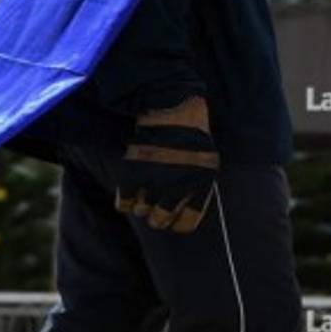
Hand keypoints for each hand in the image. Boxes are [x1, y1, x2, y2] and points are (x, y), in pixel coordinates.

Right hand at [115, 96, 219, 233]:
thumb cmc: (189, 131)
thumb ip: (196, 186)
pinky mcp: (133, 173)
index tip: (170, 218)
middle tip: (151, 208)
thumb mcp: (206, 162)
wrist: (169, 108)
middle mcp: (177, 189)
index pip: (185, 223)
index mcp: (198, 188)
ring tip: (140, 196)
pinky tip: (126, 195)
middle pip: (160, 220)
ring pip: (142, 212)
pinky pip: (125, 202)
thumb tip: (183, 209)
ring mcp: (153, 182)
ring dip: (140, 206)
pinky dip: (124, 202)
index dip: (176, 222)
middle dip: (155, 216)